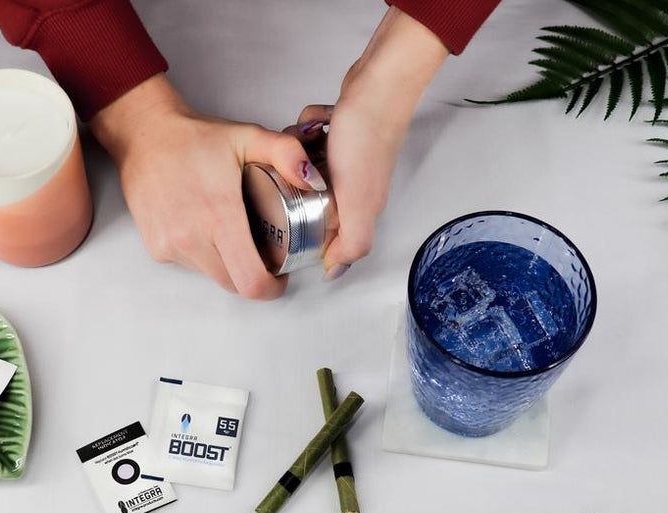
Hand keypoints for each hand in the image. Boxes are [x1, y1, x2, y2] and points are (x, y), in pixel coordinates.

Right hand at [90, 75, 325, 299]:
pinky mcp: (156, 248)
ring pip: (212, 276)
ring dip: (228, 265)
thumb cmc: (195, 136)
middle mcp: (192, 237)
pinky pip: (190, 265)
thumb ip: (287, 154)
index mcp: (220, 215)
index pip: (251, 280)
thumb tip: (314, 181)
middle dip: (254, 277)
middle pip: (234, 284)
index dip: (272, 287)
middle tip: (263, 253)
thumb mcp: (249, 135)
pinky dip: (204, 255)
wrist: (144, 134)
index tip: (281, 274)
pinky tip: (205, 228)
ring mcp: (170, 245)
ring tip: (233, 234)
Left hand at [293, 8, 448, 280]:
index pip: (326, 233)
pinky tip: (320, 121)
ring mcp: (345, 159)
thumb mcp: (359, 202)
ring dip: (301, 149)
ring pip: (303, 166)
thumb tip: (333, 273)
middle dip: (298, 182)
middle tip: (303, 169)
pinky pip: (308, 137)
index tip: (289, 214)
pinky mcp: (338, 134)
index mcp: (361, 208)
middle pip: (308, 198)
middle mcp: (354, 187)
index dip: (305, 228)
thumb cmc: (369, 138)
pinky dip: (309, 126)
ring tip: (314, 139)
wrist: (378, 85)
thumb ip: (352, 241)